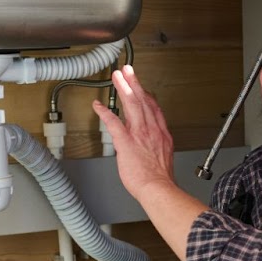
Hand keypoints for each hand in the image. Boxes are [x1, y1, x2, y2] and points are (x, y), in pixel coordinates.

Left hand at [92, 65, 175, 201]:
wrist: (159, 189)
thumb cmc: (160, 180)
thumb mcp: (163, 159)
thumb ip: (155, 148)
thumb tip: (147, 147)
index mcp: (162, 135)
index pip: (154, 109)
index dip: (147, 96)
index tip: (142, 88)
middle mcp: (152, 131)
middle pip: (143, 101)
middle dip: (135, 83)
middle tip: (128, 71)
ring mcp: (139, 134)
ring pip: (132, 105)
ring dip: (123, 88)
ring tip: (117, 77)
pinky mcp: (126, 142)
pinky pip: (114, 122)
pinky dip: (105, 112)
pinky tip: (98, 106)